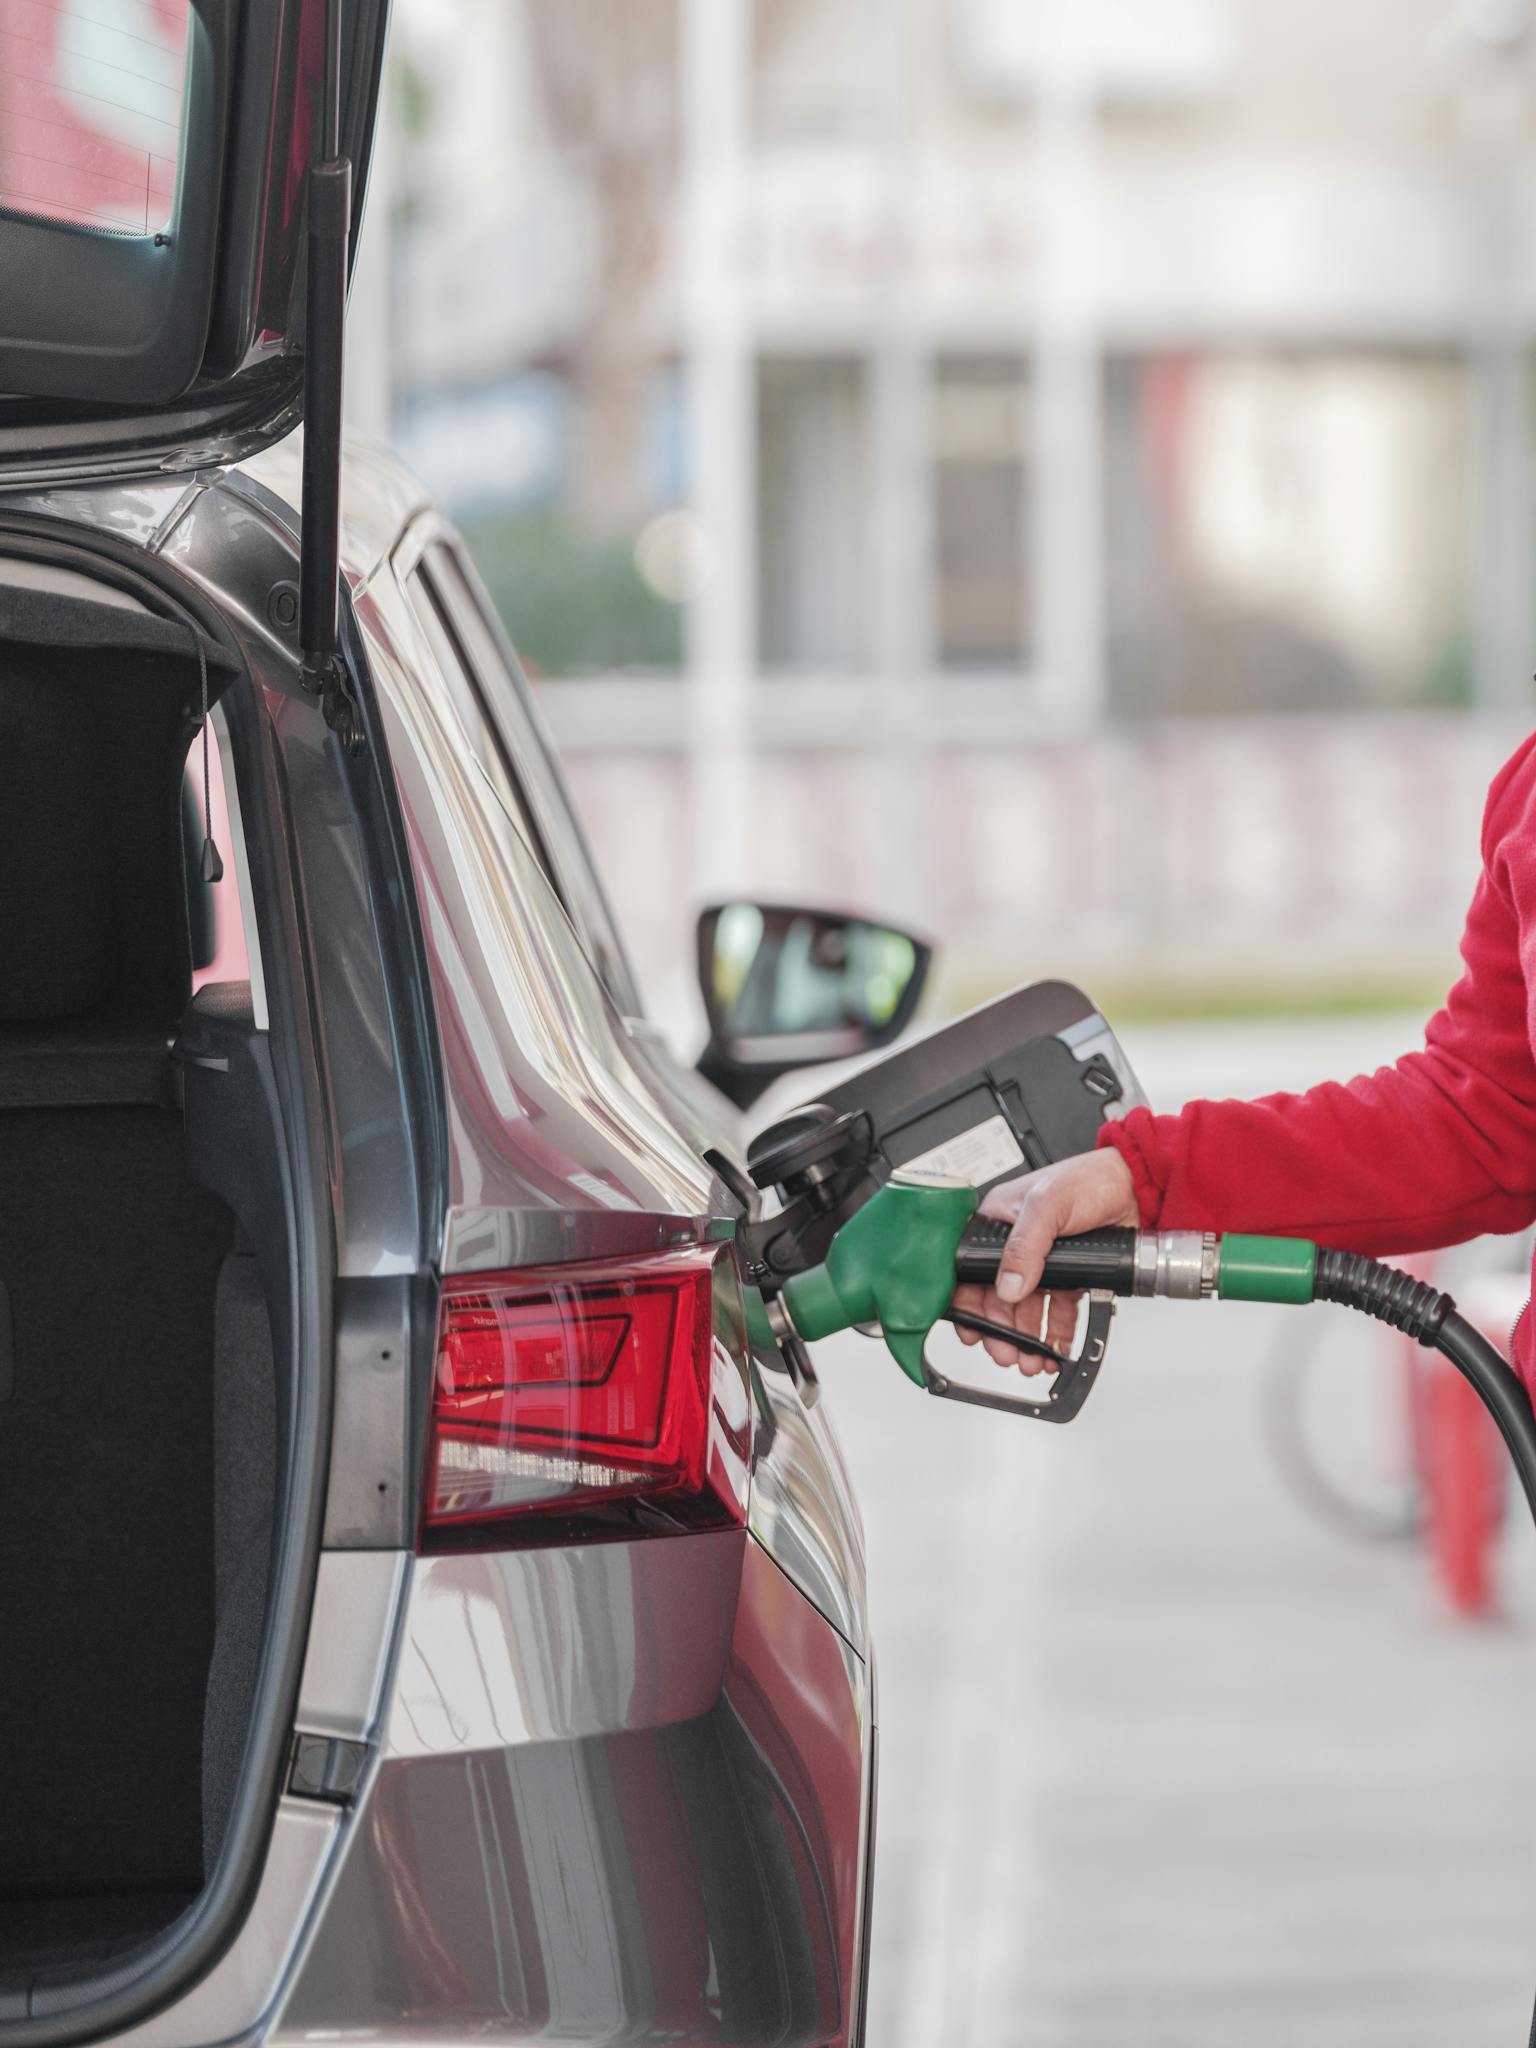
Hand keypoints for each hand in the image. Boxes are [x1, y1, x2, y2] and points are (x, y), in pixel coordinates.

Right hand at [953, 1148, 1138, 1373]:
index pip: (971, 1269)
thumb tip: (1007, 1285)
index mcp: (998, 1221)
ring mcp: (1043, 1261)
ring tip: (1030, 1359)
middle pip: (998, 1298)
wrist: (1138, 1186)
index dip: (969, 1303)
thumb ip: (1025, 1245)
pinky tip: (1056, 1348)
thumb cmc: (1089, 1178)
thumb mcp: (1048, 1203)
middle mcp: (1017, 1244)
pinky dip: (1055, 1332)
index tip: (973, 1331)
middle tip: (1007, 1354)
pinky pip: (1057, 1309)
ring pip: (1026, 1309)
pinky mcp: (1070, 1274)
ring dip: (1026, 1338)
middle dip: (1001, 1331)